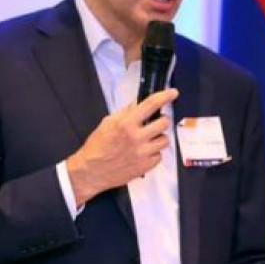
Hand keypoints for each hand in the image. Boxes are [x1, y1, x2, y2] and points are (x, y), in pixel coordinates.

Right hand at [66, 88, 178, 204]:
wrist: (91, 171)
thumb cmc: (97, 146)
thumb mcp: (108, 123)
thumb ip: (126, 112)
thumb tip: (140, 103)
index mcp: (126, 123)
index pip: (151, 105)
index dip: (164, 96)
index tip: (173, 93)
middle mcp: (137, 137)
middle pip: (164, 123)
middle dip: (160, 120)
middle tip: (153, 123)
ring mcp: (143, 153)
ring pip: (165, 140)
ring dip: (158, 137)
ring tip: (147, 140)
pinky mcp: (146, 167)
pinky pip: (160, 155)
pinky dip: (154, 153)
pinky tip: (144, 152)